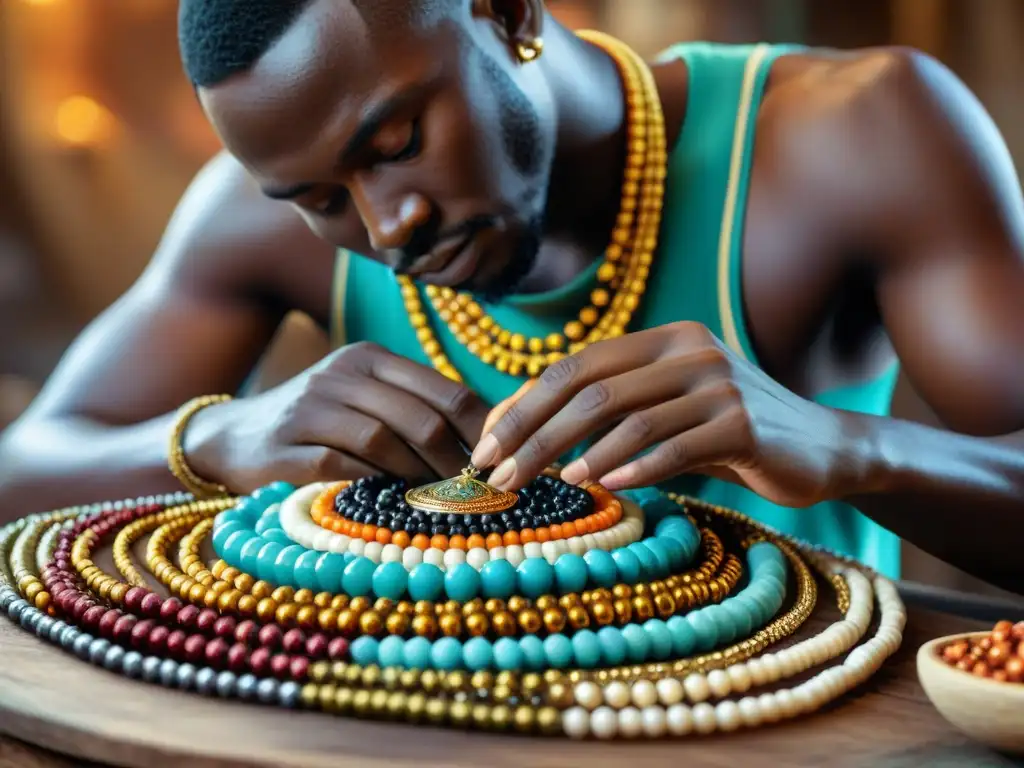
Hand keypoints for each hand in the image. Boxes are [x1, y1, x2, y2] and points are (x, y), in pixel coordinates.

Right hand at [188, 342, 489, 490]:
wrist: (234, 435)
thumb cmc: (320, 422)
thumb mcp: (366, 398)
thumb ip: (417, 408)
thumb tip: (488, 440)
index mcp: (370, 359)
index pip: (446, 390)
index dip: (480, 430)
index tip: (498, 462)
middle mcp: (341, 376)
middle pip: (420, 417)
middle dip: (455, 460)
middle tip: (473, 491)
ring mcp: (310, 409)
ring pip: (384, 441)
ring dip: (418, 476)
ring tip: (438, 499)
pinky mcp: (285, 447)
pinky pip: (343, 468)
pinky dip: (373, 486)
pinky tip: (391, 502)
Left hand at [471, 322, 868, 507]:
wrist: (821, 449)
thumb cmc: (727, 433)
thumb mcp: (666, 412)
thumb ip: (610, 412)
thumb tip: (522, 431)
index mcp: (663, 340)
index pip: (575, 366)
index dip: (523, 404)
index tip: (486, 446)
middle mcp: (689, 351)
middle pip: (591, 390)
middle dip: (534, 432)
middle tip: (498, 473)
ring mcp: (719, 385)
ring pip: (627, 417)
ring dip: (576, 453)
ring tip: (544, 483)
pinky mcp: (744, 425)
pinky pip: (674, 447)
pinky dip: (633, 468)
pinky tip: (605, 488)